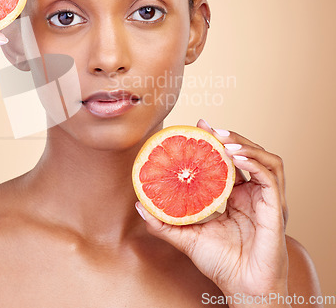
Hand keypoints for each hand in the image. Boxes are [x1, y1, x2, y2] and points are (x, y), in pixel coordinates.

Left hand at [136, 119, 288, 302]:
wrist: (242, 288)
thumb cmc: (220, 264)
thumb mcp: (186, 237)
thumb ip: (163, 222)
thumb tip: (139, 204)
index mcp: (237, 197)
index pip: (231, 161)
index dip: (219, 141)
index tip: (201, 126)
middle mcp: (254, 195)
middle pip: (249, 154)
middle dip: (231, 137)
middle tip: (210, 128)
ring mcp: (266, 200)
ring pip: (266, 159)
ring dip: (246, 145)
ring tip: (222, 140)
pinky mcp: (275, 208)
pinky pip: (270, 177)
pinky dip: (254, 162)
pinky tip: (234, 157)